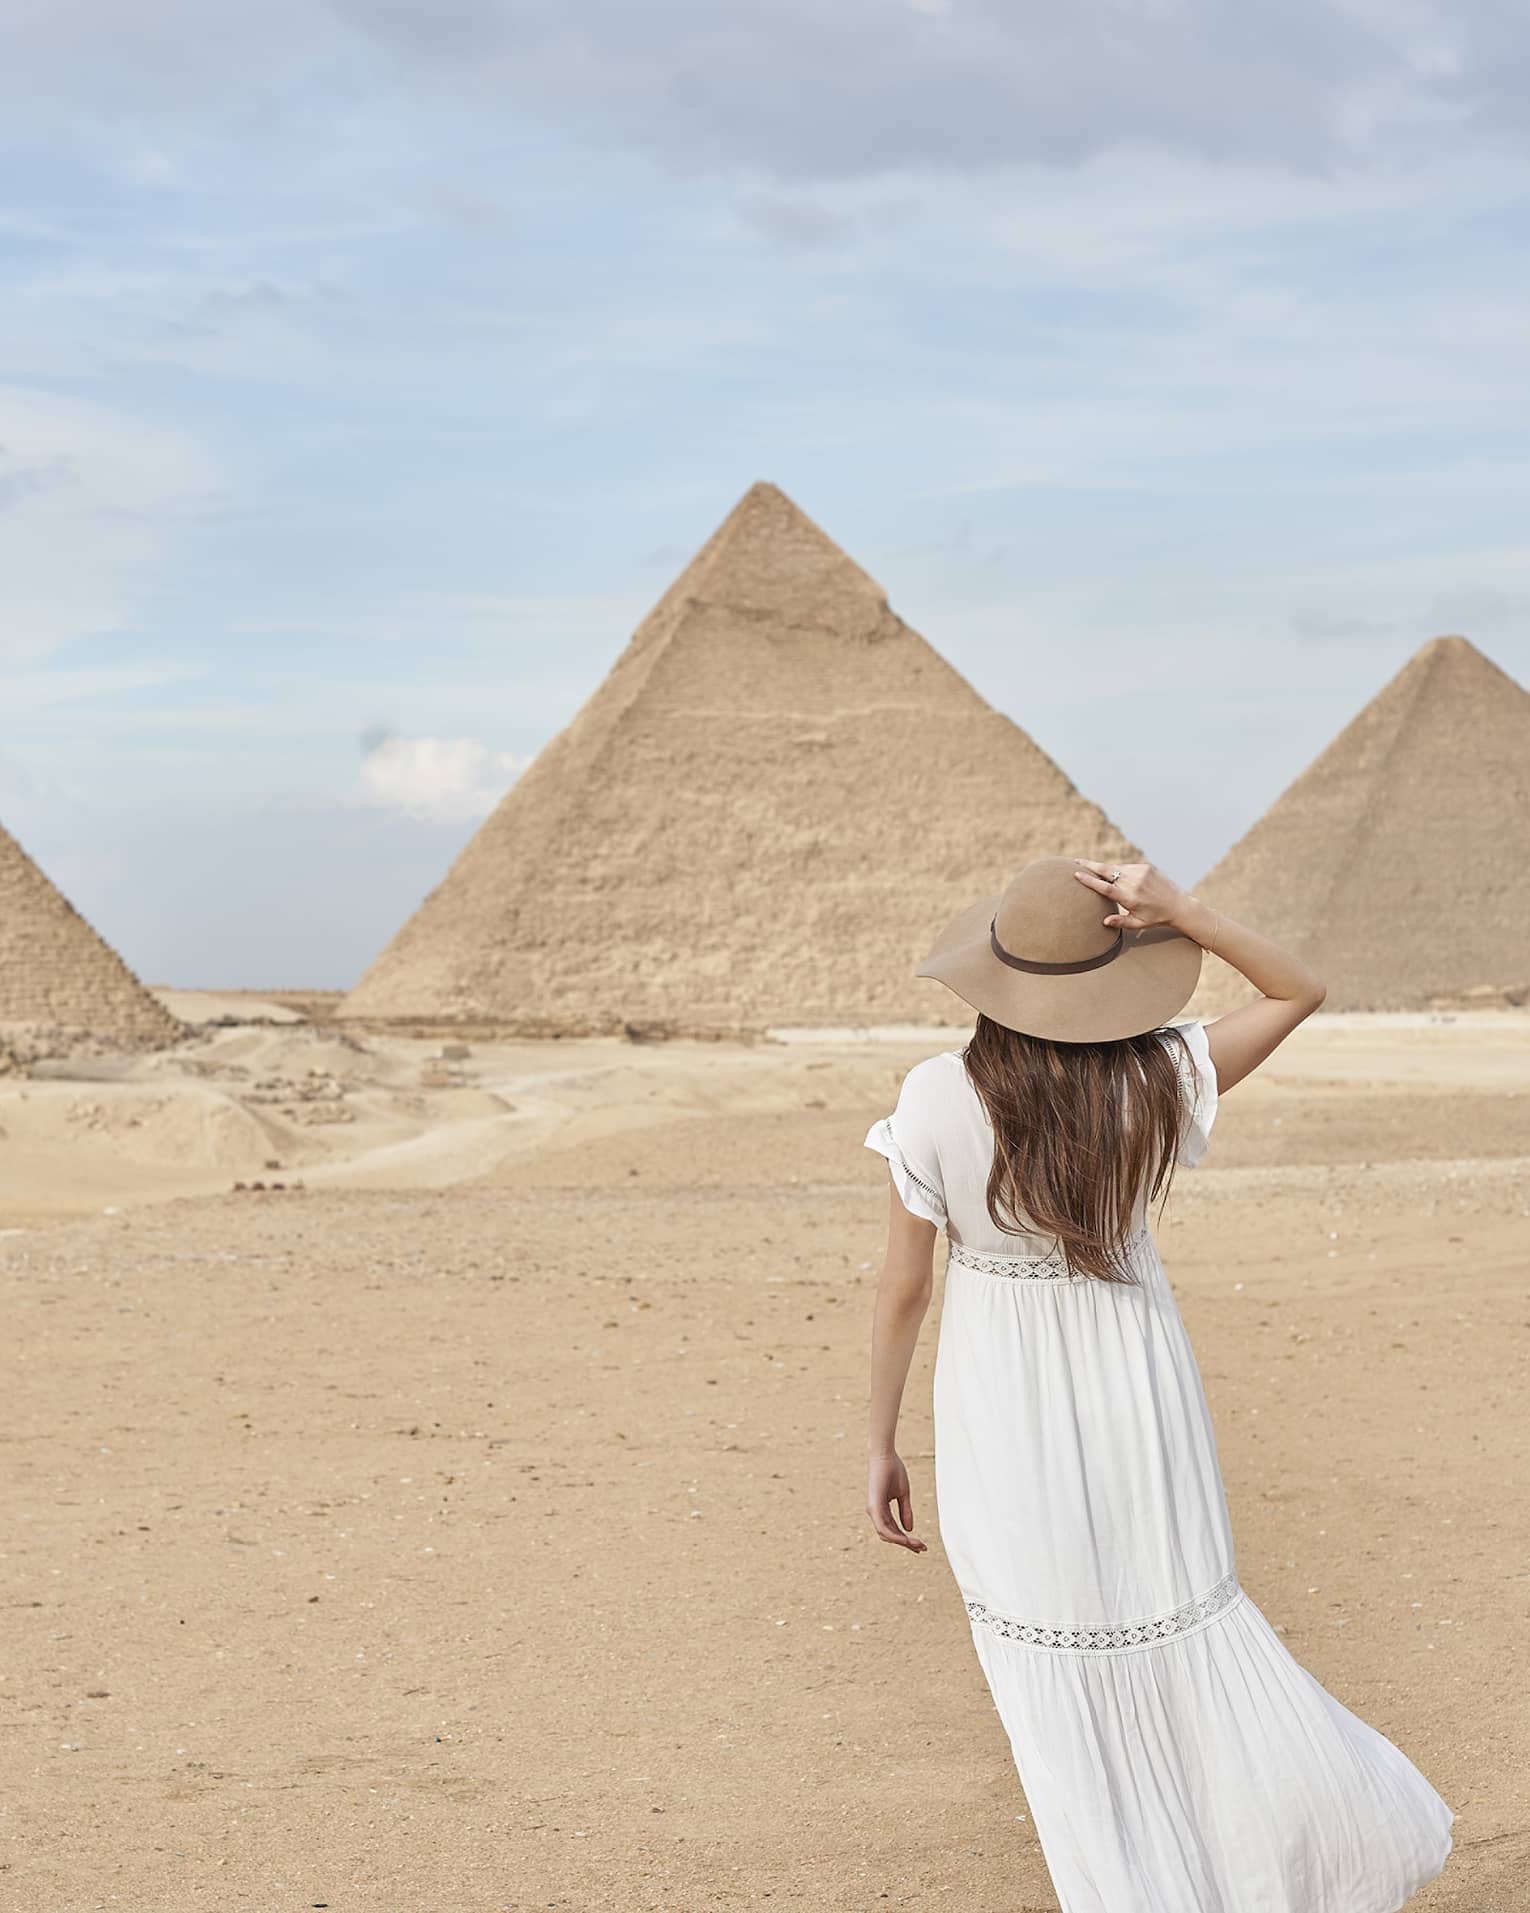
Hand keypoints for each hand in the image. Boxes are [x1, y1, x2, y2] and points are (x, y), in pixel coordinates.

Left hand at [866, 1452, 926, 1552]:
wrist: (884, 1455)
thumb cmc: (893, 1470)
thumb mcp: (903, 1494)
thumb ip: (905, 1511)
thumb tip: (909, 1530)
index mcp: (881, 1509)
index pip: (893, 1530)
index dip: (906, 1539)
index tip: (921, 1545)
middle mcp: (875, 1512)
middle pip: (890, 1536)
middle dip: (906, 1544)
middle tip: (922, 1549)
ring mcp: (873, 1510)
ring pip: (886, 1535)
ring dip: (902, 1542)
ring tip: (918, 1545)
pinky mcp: (874, 1506)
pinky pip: (883, 1527)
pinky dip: (895, 1535)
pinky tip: (906, 1540)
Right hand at [1072, 859, 1191, 932]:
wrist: (1179, 904)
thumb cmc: (1156, 917)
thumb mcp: (1138, 924)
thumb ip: (1120, 922)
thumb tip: (1104, 921)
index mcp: (1129, 898)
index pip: (1104, 886)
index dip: (1089, 880)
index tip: (1077, 874)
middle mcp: (1134, 883)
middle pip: (1106, 870)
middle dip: (1089, 865)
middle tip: (1075, 861)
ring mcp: (1140, 872)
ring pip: (1116, 867)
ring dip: (1104, 868)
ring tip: (1092, 868)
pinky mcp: (1146, 867)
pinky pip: (1127, 867)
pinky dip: (1119, 870)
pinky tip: (1117, 875)